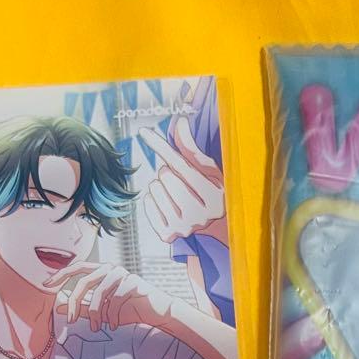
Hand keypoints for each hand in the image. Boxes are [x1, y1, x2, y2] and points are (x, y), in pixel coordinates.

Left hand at [46, 261, 183, 332]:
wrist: (156, 312)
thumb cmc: (130, 310)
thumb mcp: (102, 310)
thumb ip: (82, 307)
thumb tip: (59, 307)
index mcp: (102, 271)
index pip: (77, 268)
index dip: (61, 275)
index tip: (46, 286)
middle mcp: (111, 268)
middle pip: (85, 282)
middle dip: (75, 303)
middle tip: (71, 321)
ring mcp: (123, 274)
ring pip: (99, 293)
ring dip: (96, 314)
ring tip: (98, 328)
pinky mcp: (133, 283)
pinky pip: (115, 300)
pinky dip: (112, 315)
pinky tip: (113, 325)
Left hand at [139, 117, 226, 245]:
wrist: (214, 227)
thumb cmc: (211, 191)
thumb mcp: (209, 171)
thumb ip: (192, 149)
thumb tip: (180, 122)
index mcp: (215, 198)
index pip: (181, 164)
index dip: (160, 145)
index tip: (143, 131)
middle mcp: (201, 217)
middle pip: (164, 174)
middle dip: (169, 172)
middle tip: (182, 182)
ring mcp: (184, 229)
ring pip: (154, 187)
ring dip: (161, 185)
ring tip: (176, 194)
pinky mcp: (168, 235)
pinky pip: (147, 203)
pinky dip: (153, 200)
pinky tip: (168, 205)